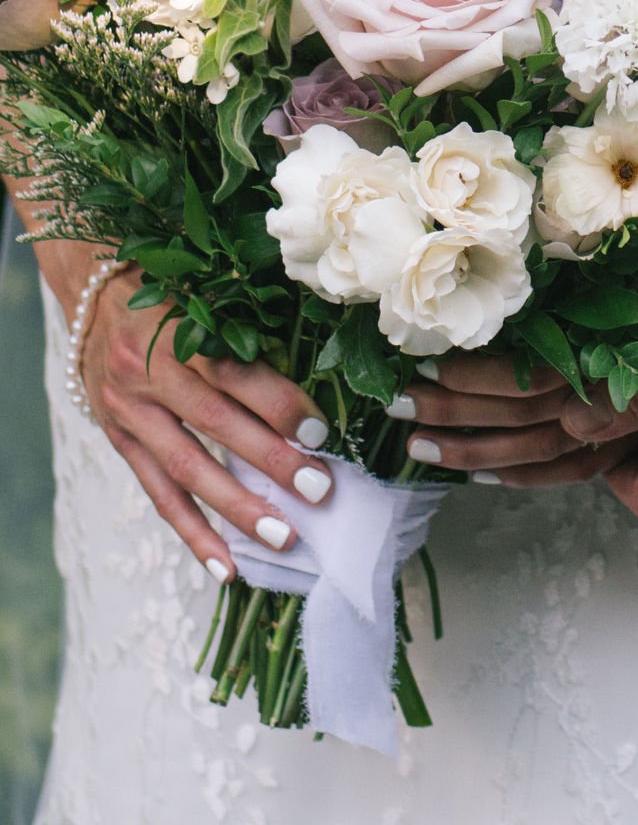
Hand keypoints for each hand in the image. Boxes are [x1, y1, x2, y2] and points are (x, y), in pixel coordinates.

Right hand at [82, 269, 334, 580]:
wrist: (94, 293)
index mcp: (176, 329)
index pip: (232, 372)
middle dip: (269, 461)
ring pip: (186, 468)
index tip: (320, 431)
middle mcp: (148, 372)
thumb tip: (314, 386)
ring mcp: (129, 411)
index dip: (277, 403)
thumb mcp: (204, 297)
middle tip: (318, 490)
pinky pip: (158, 494)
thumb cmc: (171, 293)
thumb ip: (247, 334)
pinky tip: (227, 567)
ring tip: (283, 537)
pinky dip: (193, 534)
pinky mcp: (119, 441)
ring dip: (236, 508)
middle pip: (214, 424)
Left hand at [395, 354, 637, 486]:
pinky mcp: (617, 453)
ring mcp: (612, 441)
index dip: (476, 379)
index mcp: (614, 377)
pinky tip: (476, 474)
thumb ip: (632, 383)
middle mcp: (608, 418)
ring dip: (472, 449)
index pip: (530, 383)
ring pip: (532, 450)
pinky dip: (517, 474)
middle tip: (399, 402)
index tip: (427, 366)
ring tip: (419, 444)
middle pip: (518, 417)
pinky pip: (561, 474)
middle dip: (454, 413)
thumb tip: (573, 423)